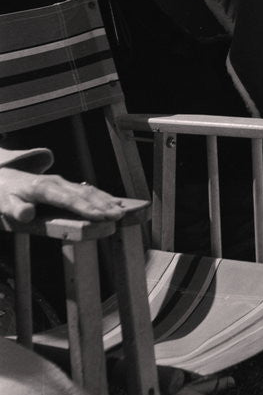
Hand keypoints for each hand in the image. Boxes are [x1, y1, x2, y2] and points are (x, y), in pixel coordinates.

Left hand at [0, 169, 125, 222]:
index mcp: (44, 188)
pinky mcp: (66, 185)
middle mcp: (58, 183)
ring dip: (105, 201)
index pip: (68, 199)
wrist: (6, 178)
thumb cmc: (6, 195)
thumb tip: (27, 214)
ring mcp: (63, 182)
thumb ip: (16, 210)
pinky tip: (113, 202)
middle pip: (84, 194)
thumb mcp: (6, 204)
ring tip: (120, 211)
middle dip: (102, 205)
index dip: (85, 208)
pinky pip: (87, 189)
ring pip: (89, 190)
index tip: (100, 216)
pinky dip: (102, 196)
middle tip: (118, 216)